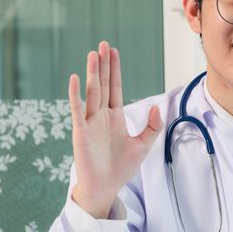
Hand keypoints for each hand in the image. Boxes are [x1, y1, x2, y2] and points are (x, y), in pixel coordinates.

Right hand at [68, 41, 162, 217]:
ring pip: (91, 93)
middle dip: (104, 65)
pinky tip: (75, 79)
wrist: (106, 187)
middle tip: (103, 44)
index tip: (114, 52)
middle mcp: (101, 116)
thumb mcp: (143, 145)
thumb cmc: (122, 167)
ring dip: (92, 73)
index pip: (115, 88)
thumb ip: (152, 126)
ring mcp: (90, 122)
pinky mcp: (81, 132)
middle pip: (102, 85)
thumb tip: (156, 107)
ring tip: (93, 54)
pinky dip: (76, 95)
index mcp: (115, 117)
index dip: (115, 70)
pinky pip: (78, 110)